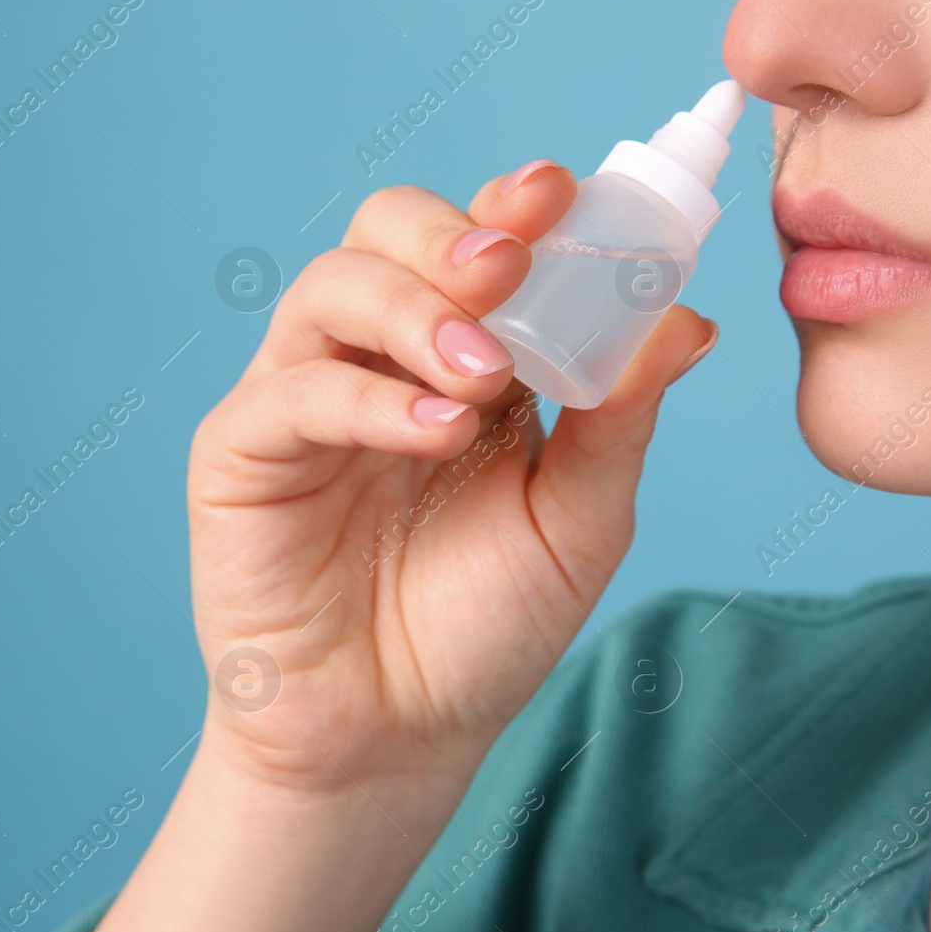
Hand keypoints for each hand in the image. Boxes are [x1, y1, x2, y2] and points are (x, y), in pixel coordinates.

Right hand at [188, 161, 717, 791]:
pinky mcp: (242, 453)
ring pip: (332, 287)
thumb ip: (618, 418)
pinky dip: (368, 399)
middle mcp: (378, 357)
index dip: (516, 207)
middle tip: (511, 263)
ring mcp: (303, 397)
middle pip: (387, 230)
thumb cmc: (485, 626)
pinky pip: (292, 391)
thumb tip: (688, 320)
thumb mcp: (576, 520)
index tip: (563, 195)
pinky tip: (434, 431)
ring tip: (484, 372)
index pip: (479, 243)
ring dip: (414, 308)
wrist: (398, 737)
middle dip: (453, 233)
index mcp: (464, 356)